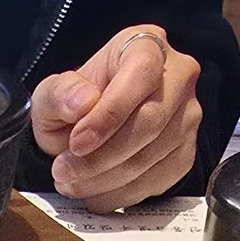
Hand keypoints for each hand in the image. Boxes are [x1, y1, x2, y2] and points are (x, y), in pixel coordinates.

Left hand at [30, 26, 202, 211]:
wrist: (87, 130)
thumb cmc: (74, 105)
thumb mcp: (53, 94)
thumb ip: (59, 94)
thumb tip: (82, 102)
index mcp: (146, 45)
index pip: (141, 74)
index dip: (109, 114)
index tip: (76, 142)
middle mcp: (178, 76)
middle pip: (150, 122)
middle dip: (101, 157)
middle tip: (64, 172)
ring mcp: (187, 117)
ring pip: (150, 158)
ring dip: (103, 181)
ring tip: (71, 182)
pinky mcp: (184, 154)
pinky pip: (155, 182)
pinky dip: (118, 195)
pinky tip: (93, 192)